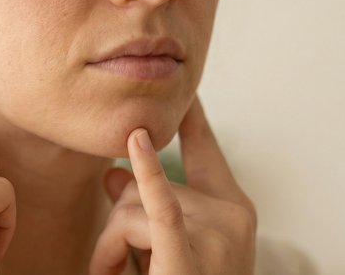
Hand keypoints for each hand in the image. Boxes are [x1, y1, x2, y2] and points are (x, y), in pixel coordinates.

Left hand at [90, 97, 256, 274]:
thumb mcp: (165, 249)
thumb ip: (143, 211)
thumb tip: (112, 173)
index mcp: (233, 209)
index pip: (204, 150)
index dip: (189, 117)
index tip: (182, 88)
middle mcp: (230, 216)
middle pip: (147, 184)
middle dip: (120, 222)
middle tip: (112, 265)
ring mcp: (216, 237)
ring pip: (133, 208)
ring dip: (110, 245)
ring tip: (112, 274)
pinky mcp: (189, 260)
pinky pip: (162, 208)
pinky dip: (148, 174)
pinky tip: (136, 142)